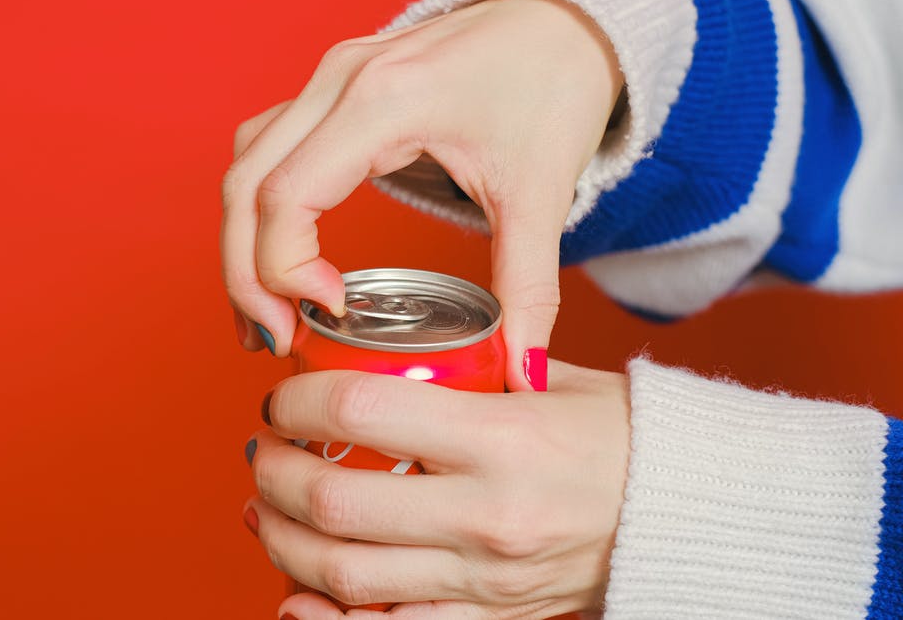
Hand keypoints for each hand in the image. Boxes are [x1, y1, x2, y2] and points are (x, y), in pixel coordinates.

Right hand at [221, 0, 622, 388]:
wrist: (562, 19)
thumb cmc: (551, 80)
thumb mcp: (541, 191)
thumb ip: (529, 290)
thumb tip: (520, 372)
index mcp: (384, 102)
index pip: (286, 196)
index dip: (285, 269)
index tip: (328, 315)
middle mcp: (338, 82)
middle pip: (246, 187)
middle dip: (246, 276)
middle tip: (273, 339)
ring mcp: (328, 80)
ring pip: (245, 166)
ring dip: (242, 244)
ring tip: (268, 313)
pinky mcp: (331, 89)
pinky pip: (266, 149)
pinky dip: (258, 208)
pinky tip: (280, 258)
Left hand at [242, 360, 629, 618]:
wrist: (684, 517)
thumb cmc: (619, 439)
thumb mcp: (549, 382)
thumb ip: (469, 371)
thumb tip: (385, 355)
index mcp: (502, 438)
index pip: (362, 412)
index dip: (300, 400)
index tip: (285, 395)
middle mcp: (486, 515)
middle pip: (337, 502)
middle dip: (277, 473)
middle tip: (265, 450)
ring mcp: (483, 579)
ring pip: (345, 575)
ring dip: (283, 542)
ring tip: (265, 510)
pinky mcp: (488, 618)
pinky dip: (326, 618)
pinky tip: (295, 592)